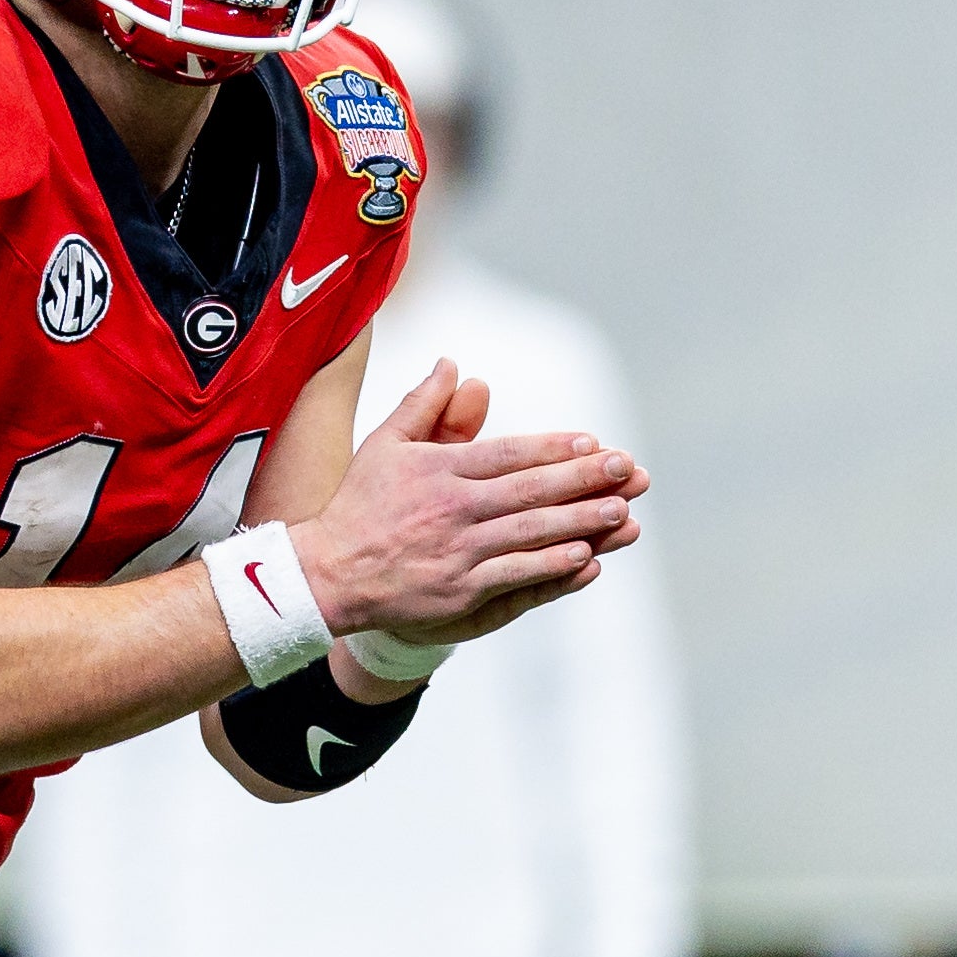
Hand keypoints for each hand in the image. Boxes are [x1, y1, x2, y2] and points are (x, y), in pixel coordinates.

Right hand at [291, 360, 648, 642]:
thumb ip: (423, 405)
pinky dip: (551, 567)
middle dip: (584, 478)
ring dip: (580, 521)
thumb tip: (453, 363)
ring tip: (621, 510)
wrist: (327, 575)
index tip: (594, 441)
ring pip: (530, 533)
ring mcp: (457, 553)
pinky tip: (586, 557)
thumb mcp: (384, 446)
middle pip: (529, 490)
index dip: (553, 448)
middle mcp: (452, 509)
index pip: (507, 454)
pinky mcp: (459, 593)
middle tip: (628, 469)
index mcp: (438, 471)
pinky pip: (515, 576)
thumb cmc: (359, 506)